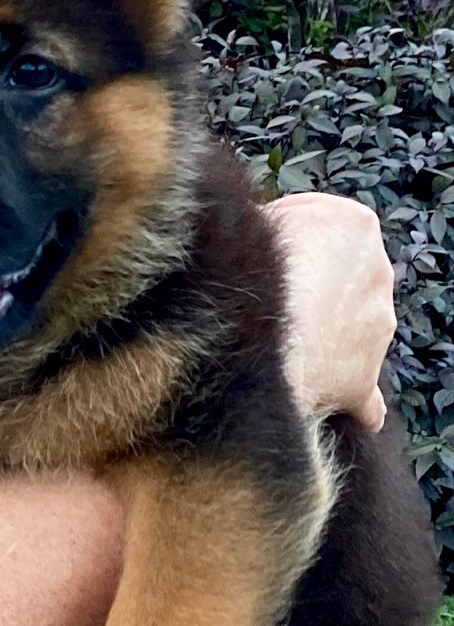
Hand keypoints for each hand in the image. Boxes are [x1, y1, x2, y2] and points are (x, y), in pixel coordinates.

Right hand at [267, 192, 395, 431]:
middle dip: (313, 288)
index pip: (322, 223)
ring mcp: (377, 328)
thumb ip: (263, 225)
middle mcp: (377, 272)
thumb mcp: (249, 221)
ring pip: (353, 330)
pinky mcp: (364, 379)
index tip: (261, 253)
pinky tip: (329, 404)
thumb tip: (249, 231)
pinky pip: (364, 397)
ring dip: (325, 338)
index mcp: (353, 225)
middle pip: (344, 277)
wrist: (251, 331)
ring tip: (279, 347)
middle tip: (268, 300)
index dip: (286, 238)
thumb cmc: (249, 270)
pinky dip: (349, 400)